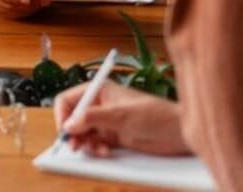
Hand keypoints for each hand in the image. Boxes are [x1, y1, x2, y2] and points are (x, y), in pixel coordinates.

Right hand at [54, 81, 188, 156]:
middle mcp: (99, 105)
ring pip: (82, 133)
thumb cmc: (155, 115)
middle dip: (73, 133)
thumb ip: (92, 118)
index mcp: (99, 91)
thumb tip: (69, 125)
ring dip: (85, 143)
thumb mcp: (121, 115)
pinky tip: (105, 152)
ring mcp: (106, 122)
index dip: (62, 115)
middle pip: (73, 118)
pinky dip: (96, 149)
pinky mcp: (113, 137)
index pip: (68, 100)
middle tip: (75, 146)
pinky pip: (95, 143)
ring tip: (97, 150)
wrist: (179, 133)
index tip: (65, 131)